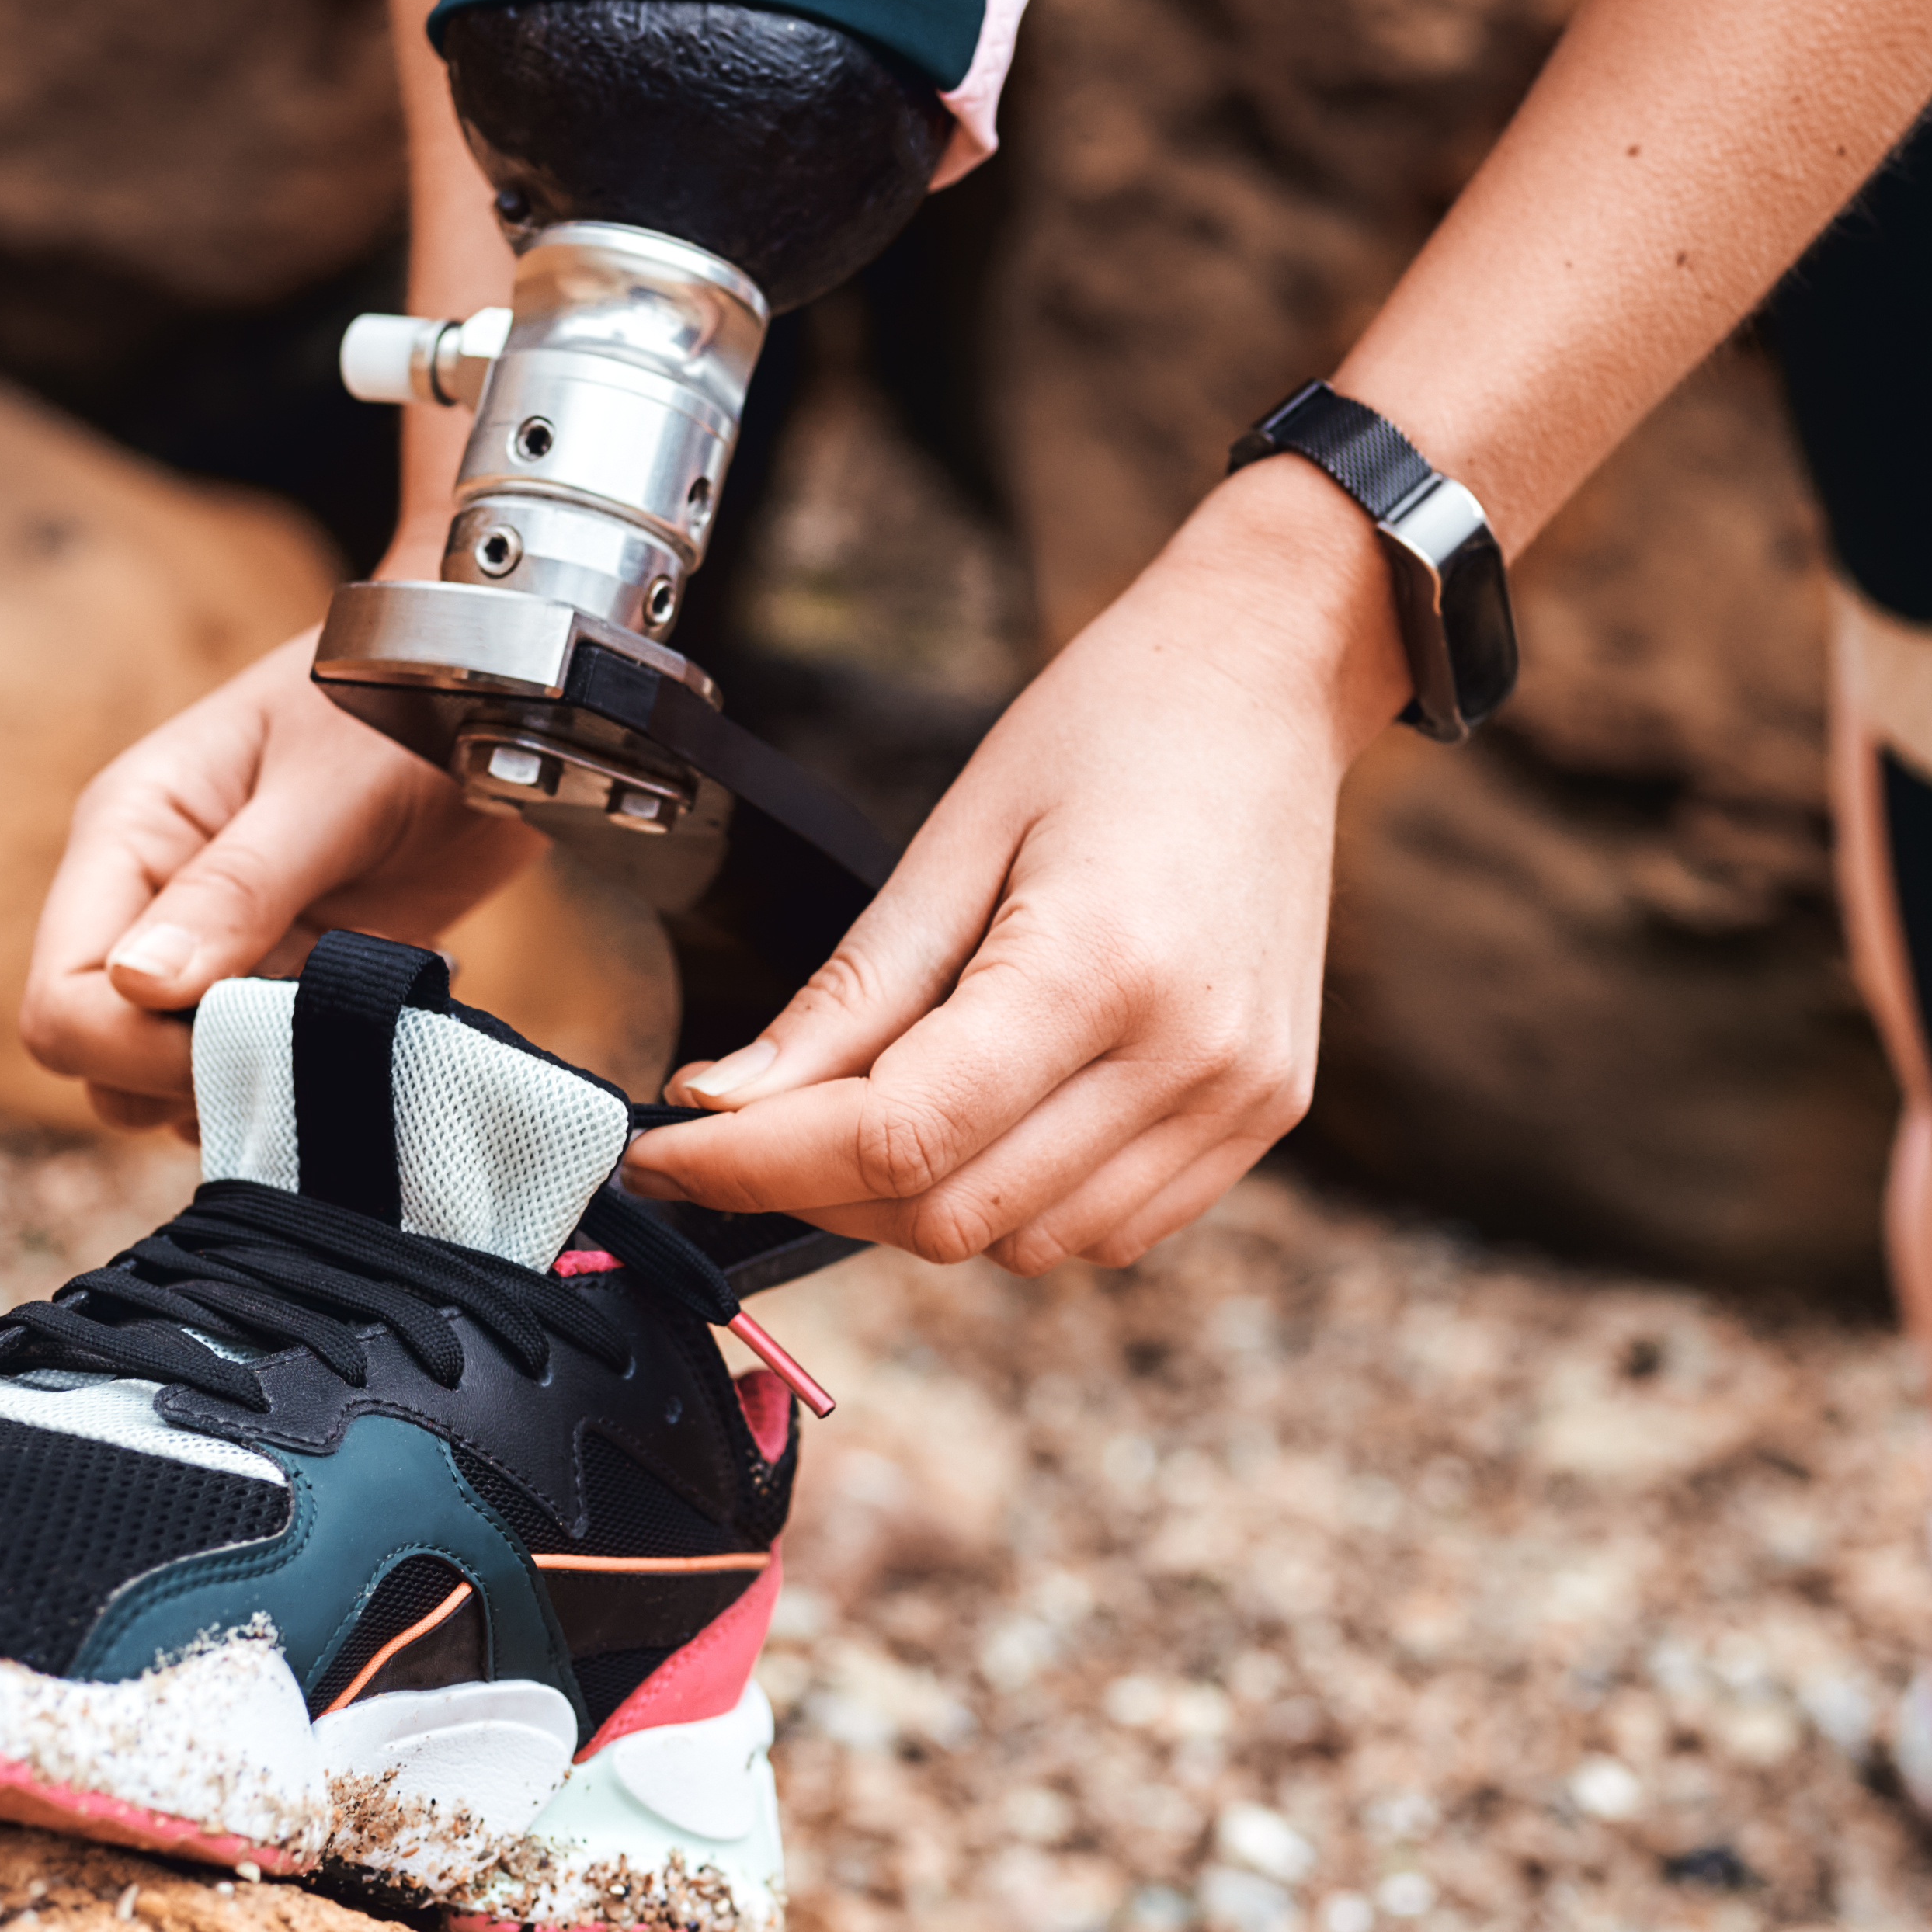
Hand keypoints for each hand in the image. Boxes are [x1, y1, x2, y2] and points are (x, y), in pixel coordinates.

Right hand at [20, 627, 544, 1129]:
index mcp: (129, 836)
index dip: (131, 1047)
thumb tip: (137, 985)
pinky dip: (306, 1072)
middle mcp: (154, 902)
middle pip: (98, 1058)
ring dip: (252, 1082)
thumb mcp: (327, 790)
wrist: (496, 702)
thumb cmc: (404, 711)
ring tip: (341, 1022)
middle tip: (298, 1035)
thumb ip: (237, 888)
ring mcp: (220, 949)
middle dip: (185, 1076)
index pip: (60, 998)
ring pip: (169, 1083)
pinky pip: (257, 1070)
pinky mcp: (288, 979)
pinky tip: (372, 1021)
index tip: (240, 1035)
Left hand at [620, 463, 1400, 1270]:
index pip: (897, 1136)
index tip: (663, 1157)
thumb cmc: (1110, 727)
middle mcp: (1187, 1054)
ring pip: (1026, 1246)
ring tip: (880, 1105)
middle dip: (822, 1187)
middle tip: (753, 1123)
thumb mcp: (953, 838)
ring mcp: (1237, 1098)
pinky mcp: (1261, 1118)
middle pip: (952, 1212)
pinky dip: (1019, 1204)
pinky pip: (1108, 1231)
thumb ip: (847, 995)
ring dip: (921, 1203)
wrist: (1268, 685)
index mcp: (1100, 963)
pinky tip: (988, 1119)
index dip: (756, 1165)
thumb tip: (725, 1103)